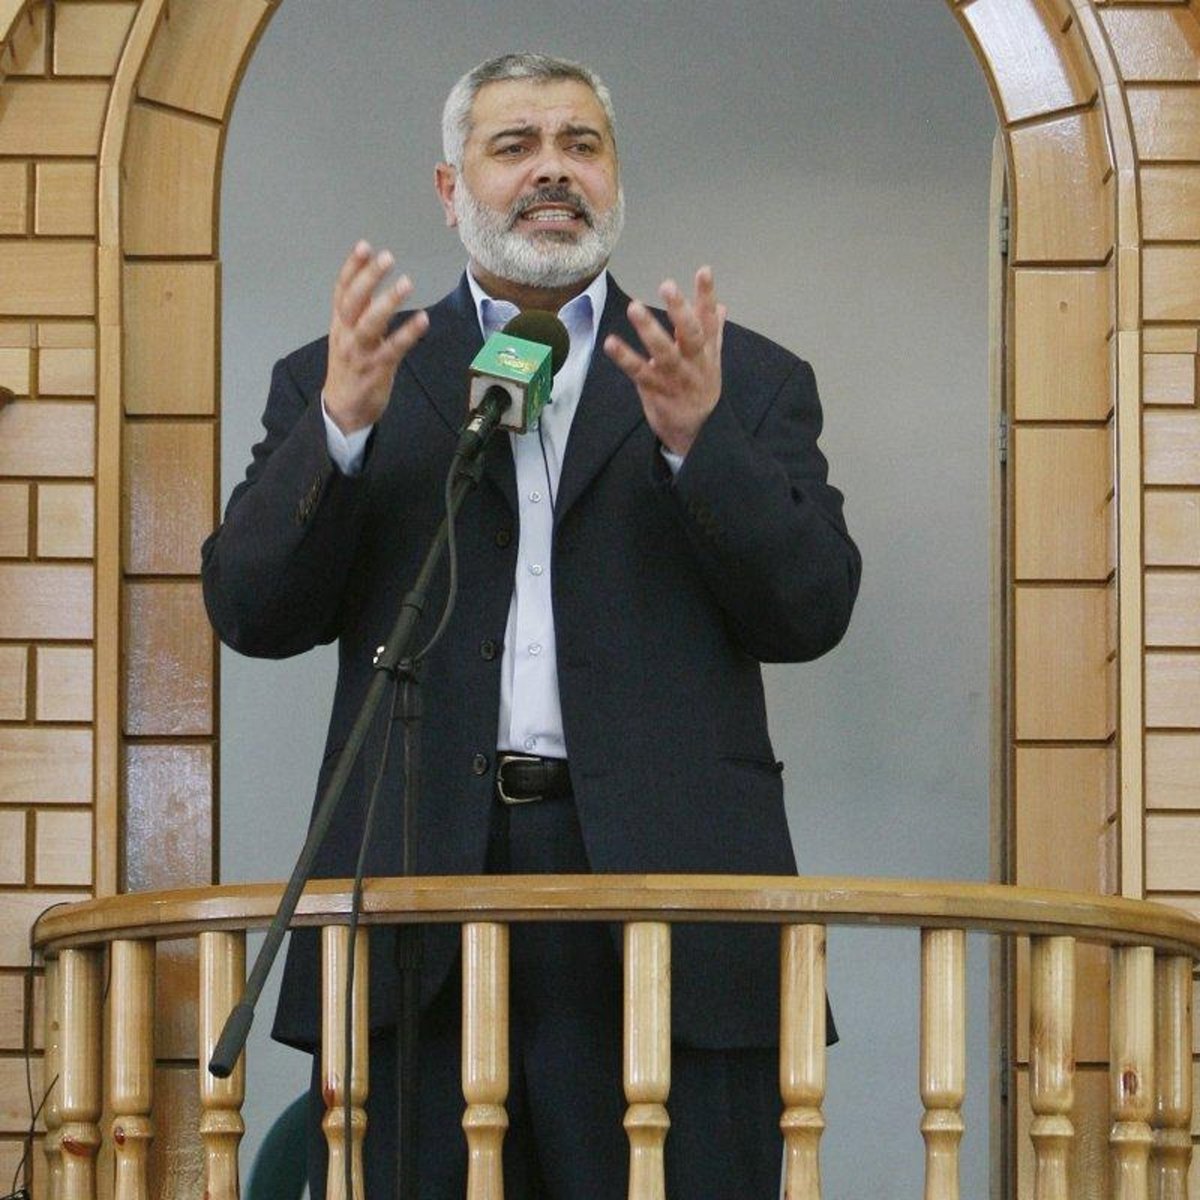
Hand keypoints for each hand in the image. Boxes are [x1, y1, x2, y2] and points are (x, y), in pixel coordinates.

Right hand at [322, 241, 429, 433]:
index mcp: (339, 324)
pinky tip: (422, 319)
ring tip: (406, 282)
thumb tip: (373, 283)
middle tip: (387, 257)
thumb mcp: (348, 337)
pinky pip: (392, 349)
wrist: (342, 410)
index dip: (352, 267)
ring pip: (369, 323)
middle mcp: (346, 335)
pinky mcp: (376, 370)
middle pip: (353, 301)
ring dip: (388, 301)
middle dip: (368, 277)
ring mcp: (359, 353)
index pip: (342, 290)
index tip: (364, 246)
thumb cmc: (350, 369)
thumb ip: (360, 312)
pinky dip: (407, 333)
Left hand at [603, 266, 725, 456]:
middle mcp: (694, 362)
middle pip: (690, 334)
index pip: (708, 319)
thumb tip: (722, 306)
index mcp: (706, 351)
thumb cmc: (701, 391)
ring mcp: (675, 378)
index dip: (707, 295)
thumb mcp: (712, 361)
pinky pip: (639, 373)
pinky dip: (625, 358)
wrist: (698, 434)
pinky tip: (610, 343)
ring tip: (634, 307)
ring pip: (664, 352)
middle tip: (667, 285)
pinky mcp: (656, 391)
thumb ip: (714, 332)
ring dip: (649, 330)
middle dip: (680, 310)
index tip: (703, 270)